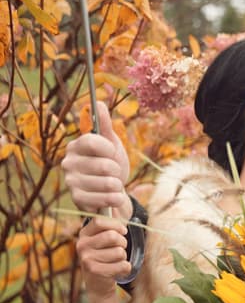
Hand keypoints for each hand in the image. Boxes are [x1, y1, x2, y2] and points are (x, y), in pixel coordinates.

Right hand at [62, 102, 131, 216]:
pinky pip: (105, 198)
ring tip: (113, 184)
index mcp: (76, 146)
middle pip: (104, 164)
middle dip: (116, 169)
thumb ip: (105, 125)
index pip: (93, 141)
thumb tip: (99, 103)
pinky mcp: (77, 199)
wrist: (112, 190)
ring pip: (108, 182)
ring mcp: (71, 182)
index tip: (112, 152)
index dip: (109, 149)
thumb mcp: (112, 144)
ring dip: (117, 184)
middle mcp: (68, 162)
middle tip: (113, 172)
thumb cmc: (111, 164)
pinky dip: (115, 198)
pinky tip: (113, 196)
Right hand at [77, 216, 130, 298]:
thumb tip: (119, 198)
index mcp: (84, 233)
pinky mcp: (94, 271)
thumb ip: (110, 224)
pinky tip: (118, 270)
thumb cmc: (105, 256)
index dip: (116, 225)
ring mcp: (86, 258)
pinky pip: (122, 265)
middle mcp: (82, 244)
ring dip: (123, 257)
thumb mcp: (104, 239)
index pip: (100, 221)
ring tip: (117, 260)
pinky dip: (125, 268)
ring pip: (119, 252)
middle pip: (112, 236)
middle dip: (123, 242)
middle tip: (121, 248)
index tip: (123, 231)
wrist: (98, 283)